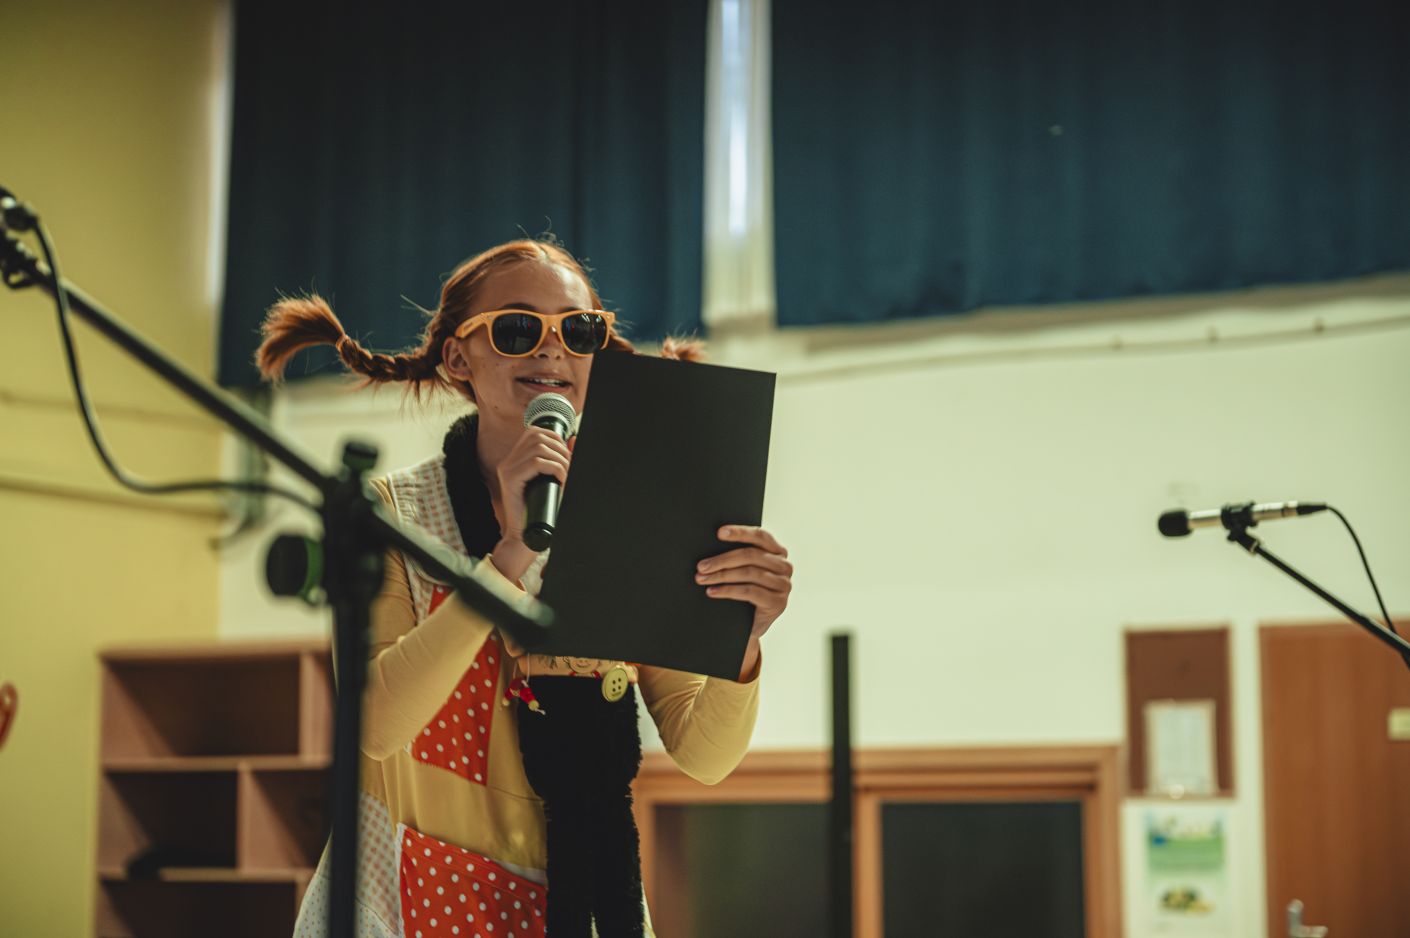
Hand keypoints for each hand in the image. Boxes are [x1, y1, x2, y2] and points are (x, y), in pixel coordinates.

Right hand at [491, 427, 571, 581]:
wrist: (527, 536)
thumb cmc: (542, 511)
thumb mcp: (554, 480)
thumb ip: (562, 459)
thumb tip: (574, 439)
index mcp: (515, 459)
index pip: (534, 432)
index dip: (555, 438)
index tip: (567, 456)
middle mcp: (508, 462)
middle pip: (538, 436)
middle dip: (560, 449)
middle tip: (569, 468)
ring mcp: (507, 470)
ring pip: (539, 448)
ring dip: (559, 459)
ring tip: (566, 475)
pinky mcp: (510, 480)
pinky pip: (537, 463)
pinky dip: (554, 468)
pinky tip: (560, 480)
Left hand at [696, 525, 791, 679]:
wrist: (750, 625)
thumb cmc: (744, 592)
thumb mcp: (743, 570)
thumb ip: (738, 556)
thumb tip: (709, 542)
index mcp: (778, 552)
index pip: (760, 536)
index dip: (740, 532)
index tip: (719, 533)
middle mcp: (785, 566)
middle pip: (751, 555)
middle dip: (722, 560)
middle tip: (701, 566)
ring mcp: (784, 585)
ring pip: (749, 573)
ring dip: (721, 575)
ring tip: (702, 578)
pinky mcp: (778, 603)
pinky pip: (749, 592)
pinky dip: (727, 591)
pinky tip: (712, 592)